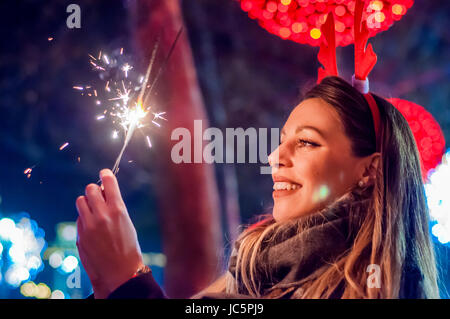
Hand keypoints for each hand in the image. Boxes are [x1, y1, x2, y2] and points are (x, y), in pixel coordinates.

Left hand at [75, 169, 143, 298]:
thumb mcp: (127, 223)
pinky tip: (92, 229)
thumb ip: (115, 207)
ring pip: (80, 201)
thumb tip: (105, 194)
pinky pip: (79, 218)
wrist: (120, 272)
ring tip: (93, 210)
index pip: (108, 183)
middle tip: (99, 196)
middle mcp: (102, 215)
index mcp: (118, 210)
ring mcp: (89, 225)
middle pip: (90, 189)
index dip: (106, 175)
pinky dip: (84, 219)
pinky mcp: (80, 235)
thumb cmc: (128, 248)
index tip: (104, 173)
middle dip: (94, 190)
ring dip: (86, 202)